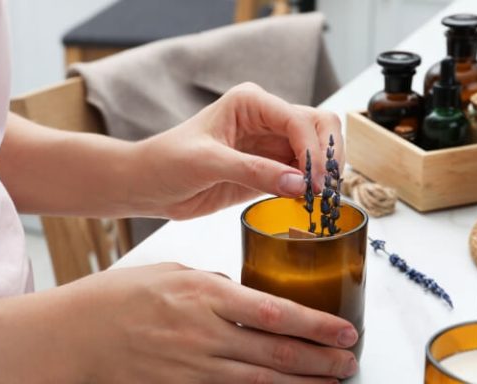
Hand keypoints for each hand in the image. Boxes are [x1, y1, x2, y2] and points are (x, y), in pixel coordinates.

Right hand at [66, 263, 357, 382]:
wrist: (74, 334)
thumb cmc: (117, 297)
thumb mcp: (169, 274)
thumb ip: (211, 285)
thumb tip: (242, 296)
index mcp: (203, 295)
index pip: (274, 312)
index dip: (315, 326)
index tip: (344, 331)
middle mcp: (204, 333)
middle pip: (276, 352)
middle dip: (320, 359)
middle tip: (349, 361)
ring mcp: (192, 367)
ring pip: (260, 381)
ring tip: (330, 383)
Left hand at [134, 82, 343, 218]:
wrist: (148, 185)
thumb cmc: (167, 161)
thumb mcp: (207, 162)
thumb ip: (253, 170)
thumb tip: (299, 184)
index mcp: (251, 102)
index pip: (298, 119)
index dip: (312, 149)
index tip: (314, 181)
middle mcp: (265, 119)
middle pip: (317, 127)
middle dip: (327, 156)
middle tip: (325, 189)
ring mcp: (268, 146)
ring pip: (314, 153)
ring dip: (323, 174)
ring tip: (321, 199)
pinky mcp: (267, 171)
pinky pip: (299, 177)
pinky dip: (310, 189)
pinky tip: (308, 203)